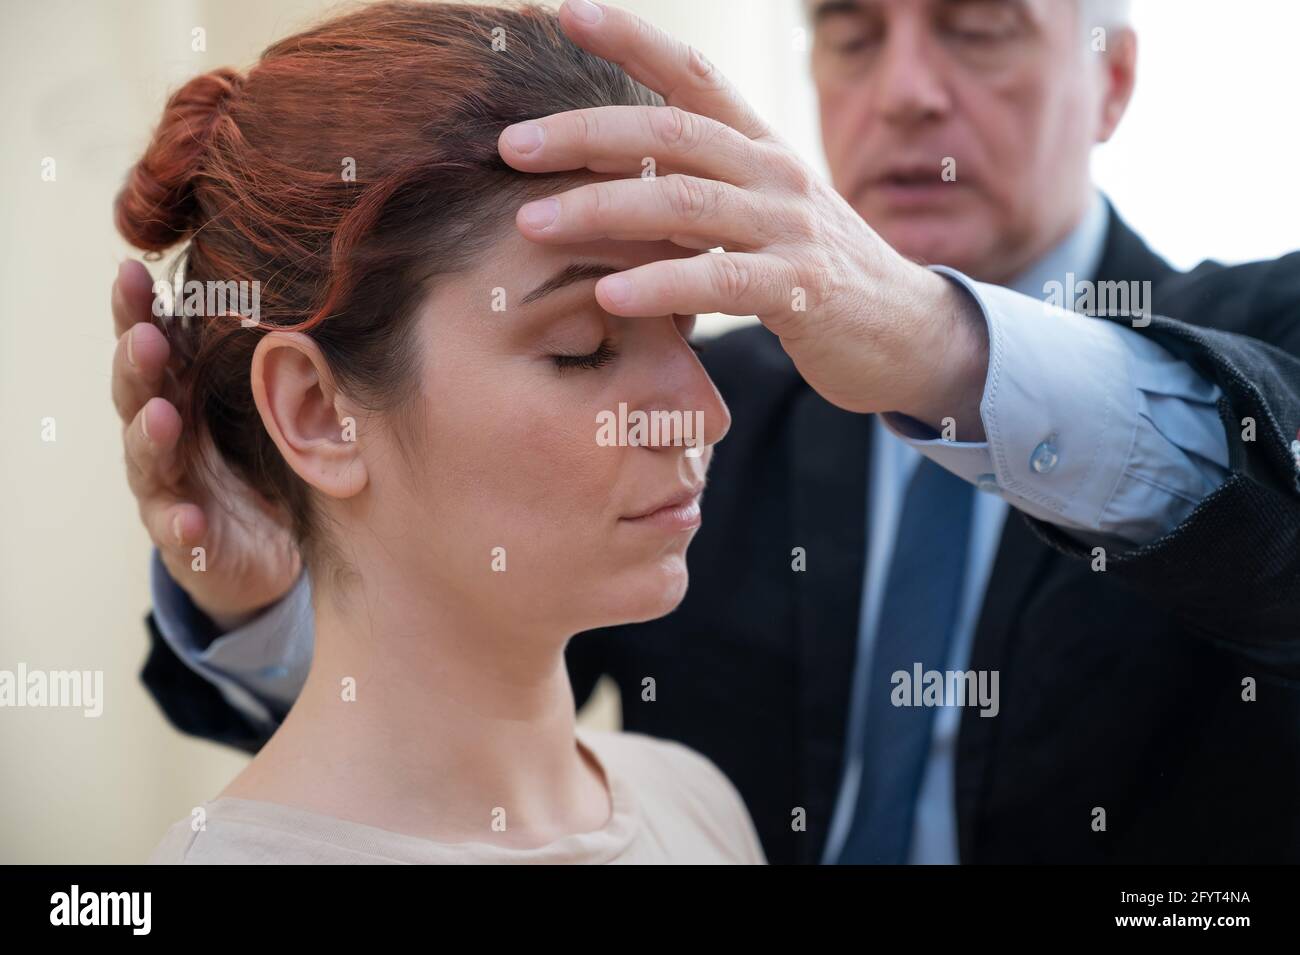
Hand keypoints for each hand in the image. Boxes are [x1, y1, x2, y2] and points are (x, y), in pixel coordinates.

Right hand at [111, 260, 300, 629]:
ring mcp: (170, 491)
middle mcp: (167, 439)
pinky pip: (178, 534)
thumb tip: (307, 288)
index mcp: (184, 396)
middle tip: (145, 338)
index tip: (133, 270)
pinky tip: (190, 519)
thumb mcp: (267, 408)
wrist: (268, 554)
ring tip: (160, 417)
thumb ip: (270, 360)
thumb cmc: (262, 464)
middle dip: (138, 365)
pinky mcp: (187, 542)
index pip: (156, 347)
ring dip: (150, 437)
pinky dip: (181, 525)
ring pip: (147, 460)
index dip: (138, 312)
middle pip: (139, 394)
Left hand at [499, 0, 989, 438]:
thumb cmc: (811, 274)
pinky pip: (720, 280)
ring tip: (533, 223)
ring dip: (602, 208)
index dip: (632, 38)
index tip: (565, 11)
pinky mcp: (802, 291)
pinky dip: (660, 285)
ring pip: (685, 202)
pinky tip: (608, 294)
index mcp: (761, 148)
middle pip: (673, 132)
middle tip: (511, 145)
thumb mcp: (755, 218)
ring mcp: (791, 230)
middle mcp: (776, 174)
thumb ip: (693, 194)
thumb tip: (600, 181)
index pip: (694, 76)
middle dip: (585, 133)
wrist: (905, 334)